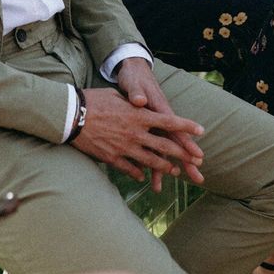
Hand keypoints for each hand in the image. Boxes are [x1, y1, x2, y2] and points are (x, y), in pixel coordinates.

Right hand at [71, 65, 204, 190]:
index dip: (186, 126)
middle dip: (183, 153)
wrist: (72, 116)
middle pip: (165, 145)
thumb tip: (141, 105)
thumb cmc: (93, 100)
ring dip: (165, 167)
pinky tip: (143, 176)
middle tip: (195, 159)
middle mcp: (136, 133)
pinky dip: (139, 173)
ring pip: (152, 161)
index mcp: (138, 115)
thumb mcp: (117, 97)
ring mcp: (125, 148)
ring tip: (174, 171)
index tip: (201, 131)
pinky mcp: (113, 158)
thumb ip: (132, 104)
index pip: (168, 121)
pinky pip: (131, 169)